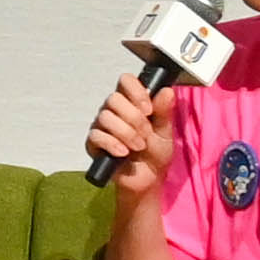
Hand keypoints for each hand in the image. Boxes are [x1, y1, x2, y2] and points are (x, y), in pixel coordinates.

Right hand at [83, 71, 175, 185]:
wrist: (148, 178)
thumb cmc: (155, 152)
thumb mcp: (165, 132)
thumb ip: (164, 112)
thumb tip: (166, 91)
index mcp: (131, 102)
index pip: (125, 81)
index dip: (136, 92)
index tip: (148, 109)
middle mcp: (114, 110)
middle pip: (114, 99)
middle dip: (134, 118)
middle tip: (146, 133)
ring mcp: (102, 125)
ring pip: (106, 117)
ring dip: (126, 133)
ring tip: (138, 147)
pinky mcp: (94, 143)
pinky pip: (97, 136)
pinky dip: (112, 144)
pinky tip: (123, 153)